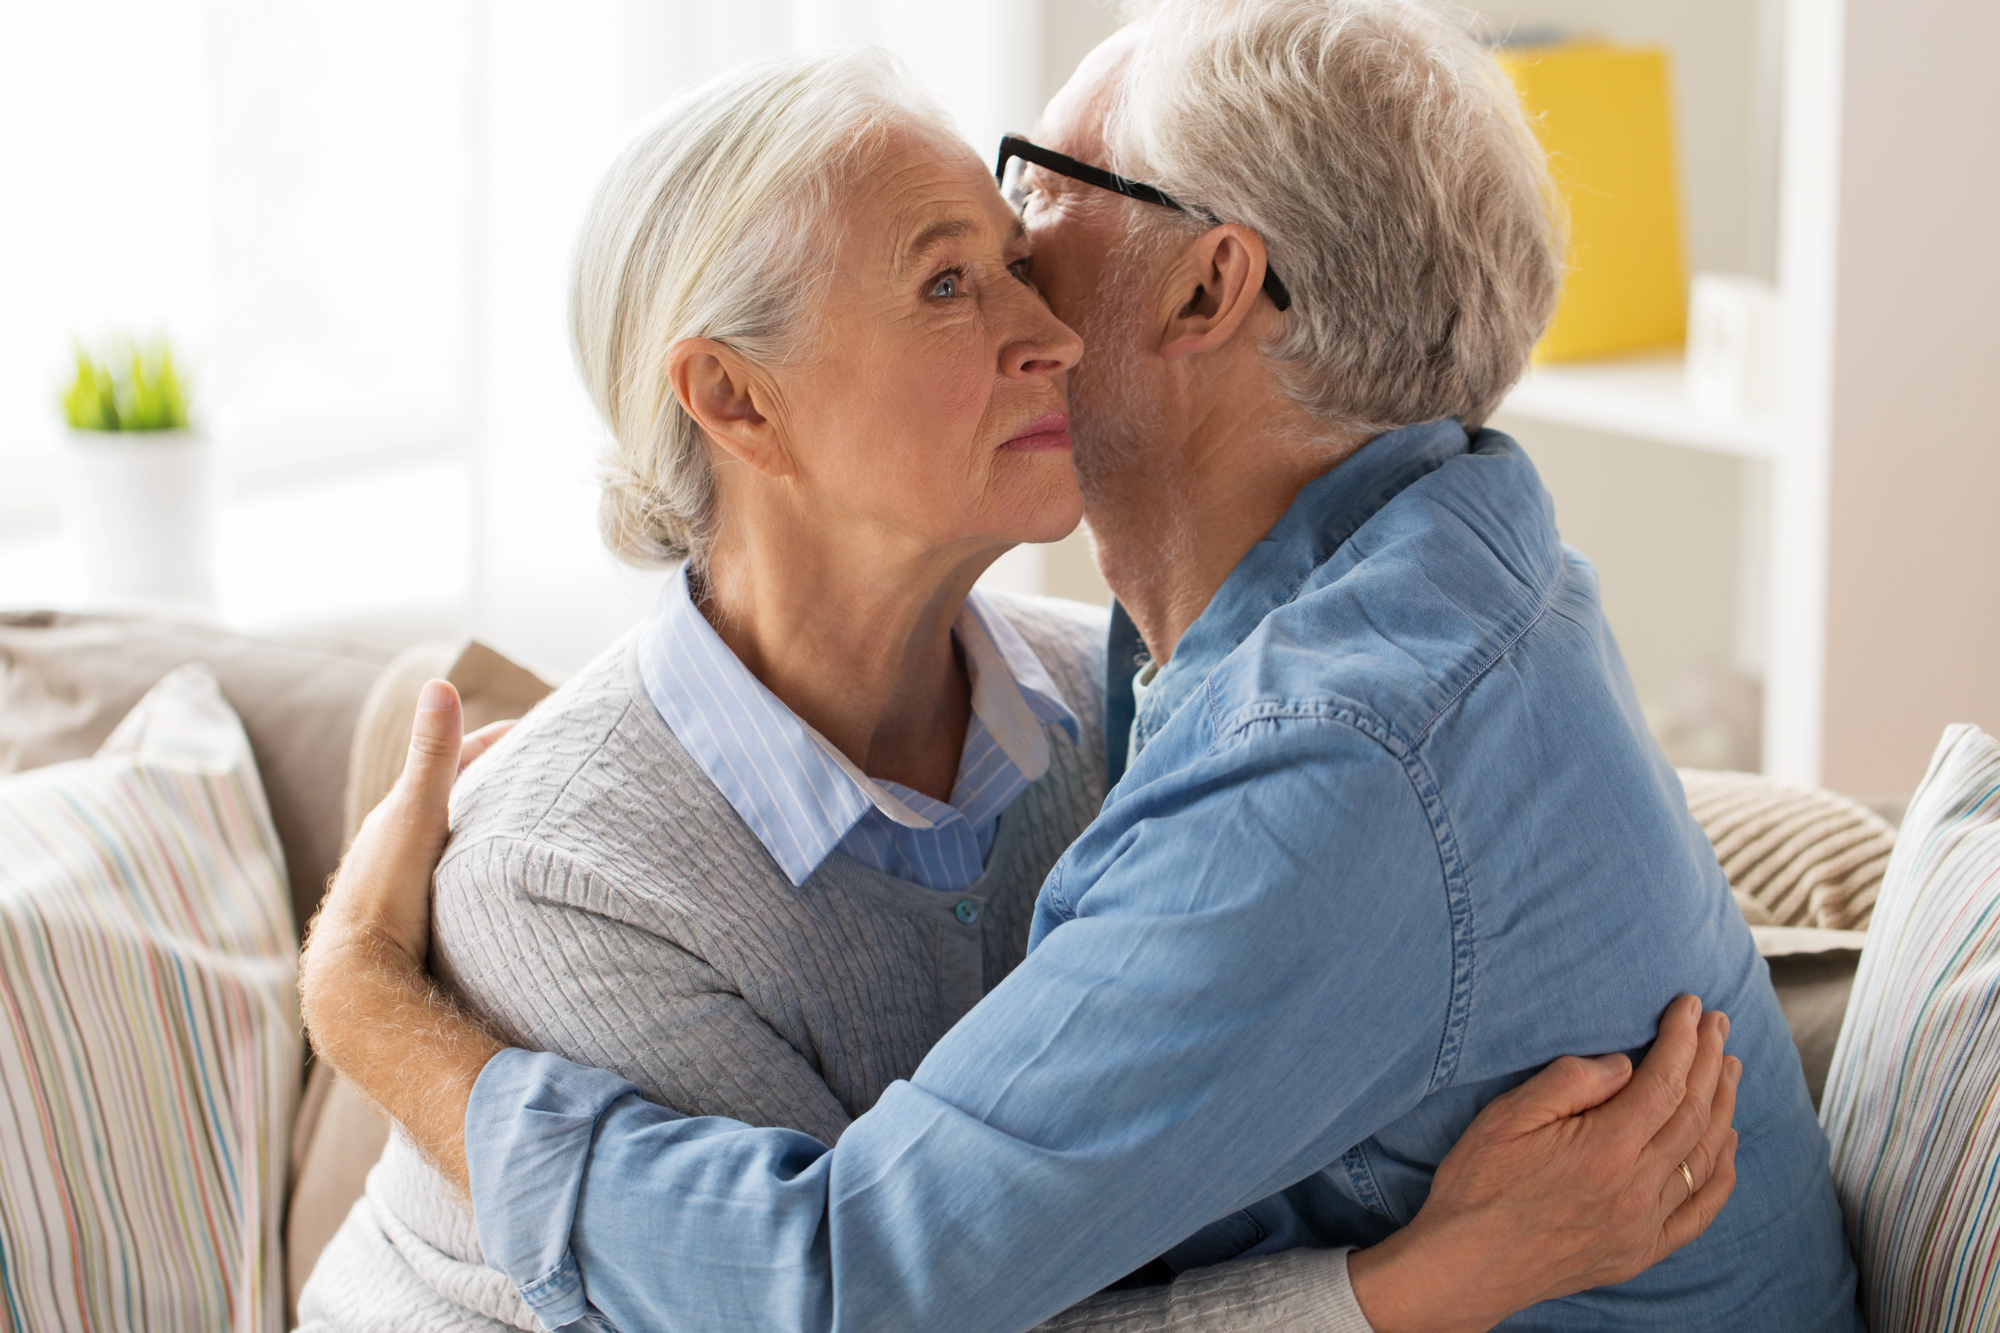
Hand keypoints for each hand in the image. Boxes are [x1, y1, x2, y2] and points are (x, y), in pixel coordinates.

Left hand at [313, 680, 511, 964]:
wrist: (356, 976)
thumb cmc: (384, 893)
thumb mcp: (416, 814)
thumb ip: (433, 755)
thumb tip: (440, 684)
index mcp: (398, 810)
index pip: (453, 759)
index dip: (493, 740)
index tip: (535, 729)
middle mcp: (396, 838)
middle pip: (454, 795)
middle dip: (495, 777)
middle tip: (544, 769)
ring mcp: (405, 876)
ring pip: (454, 834)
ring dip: (488, 821)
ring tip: (532, 819)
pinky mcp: (415, 911)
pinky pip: (457, 869)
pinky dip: (481, 857)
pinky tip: (501, 874)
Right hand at [1348, 995, 1738, 1332]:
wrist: (1465, 1266)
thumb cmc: (1478, 1184)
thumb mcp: (1509, 1116)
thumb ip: (1571, 1082)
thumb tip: (1625, 1065)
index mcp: (1605, 1149)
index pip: (1664, 1082)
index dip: (1683, 1040)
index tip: (1690, 1006)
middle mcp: (1635, 1189)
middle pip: (1693, 1114)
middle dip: (1710, 1061)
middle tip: (1718, 1023)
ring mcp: (1642, 1226)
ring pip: (1703, 1158)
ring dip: (1723, 1107)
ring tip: (1730, 1068)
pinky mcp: (1639, 1252)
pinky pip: (1698, 1213)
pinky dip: (1720, 1175)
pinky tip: (1727, 1147)